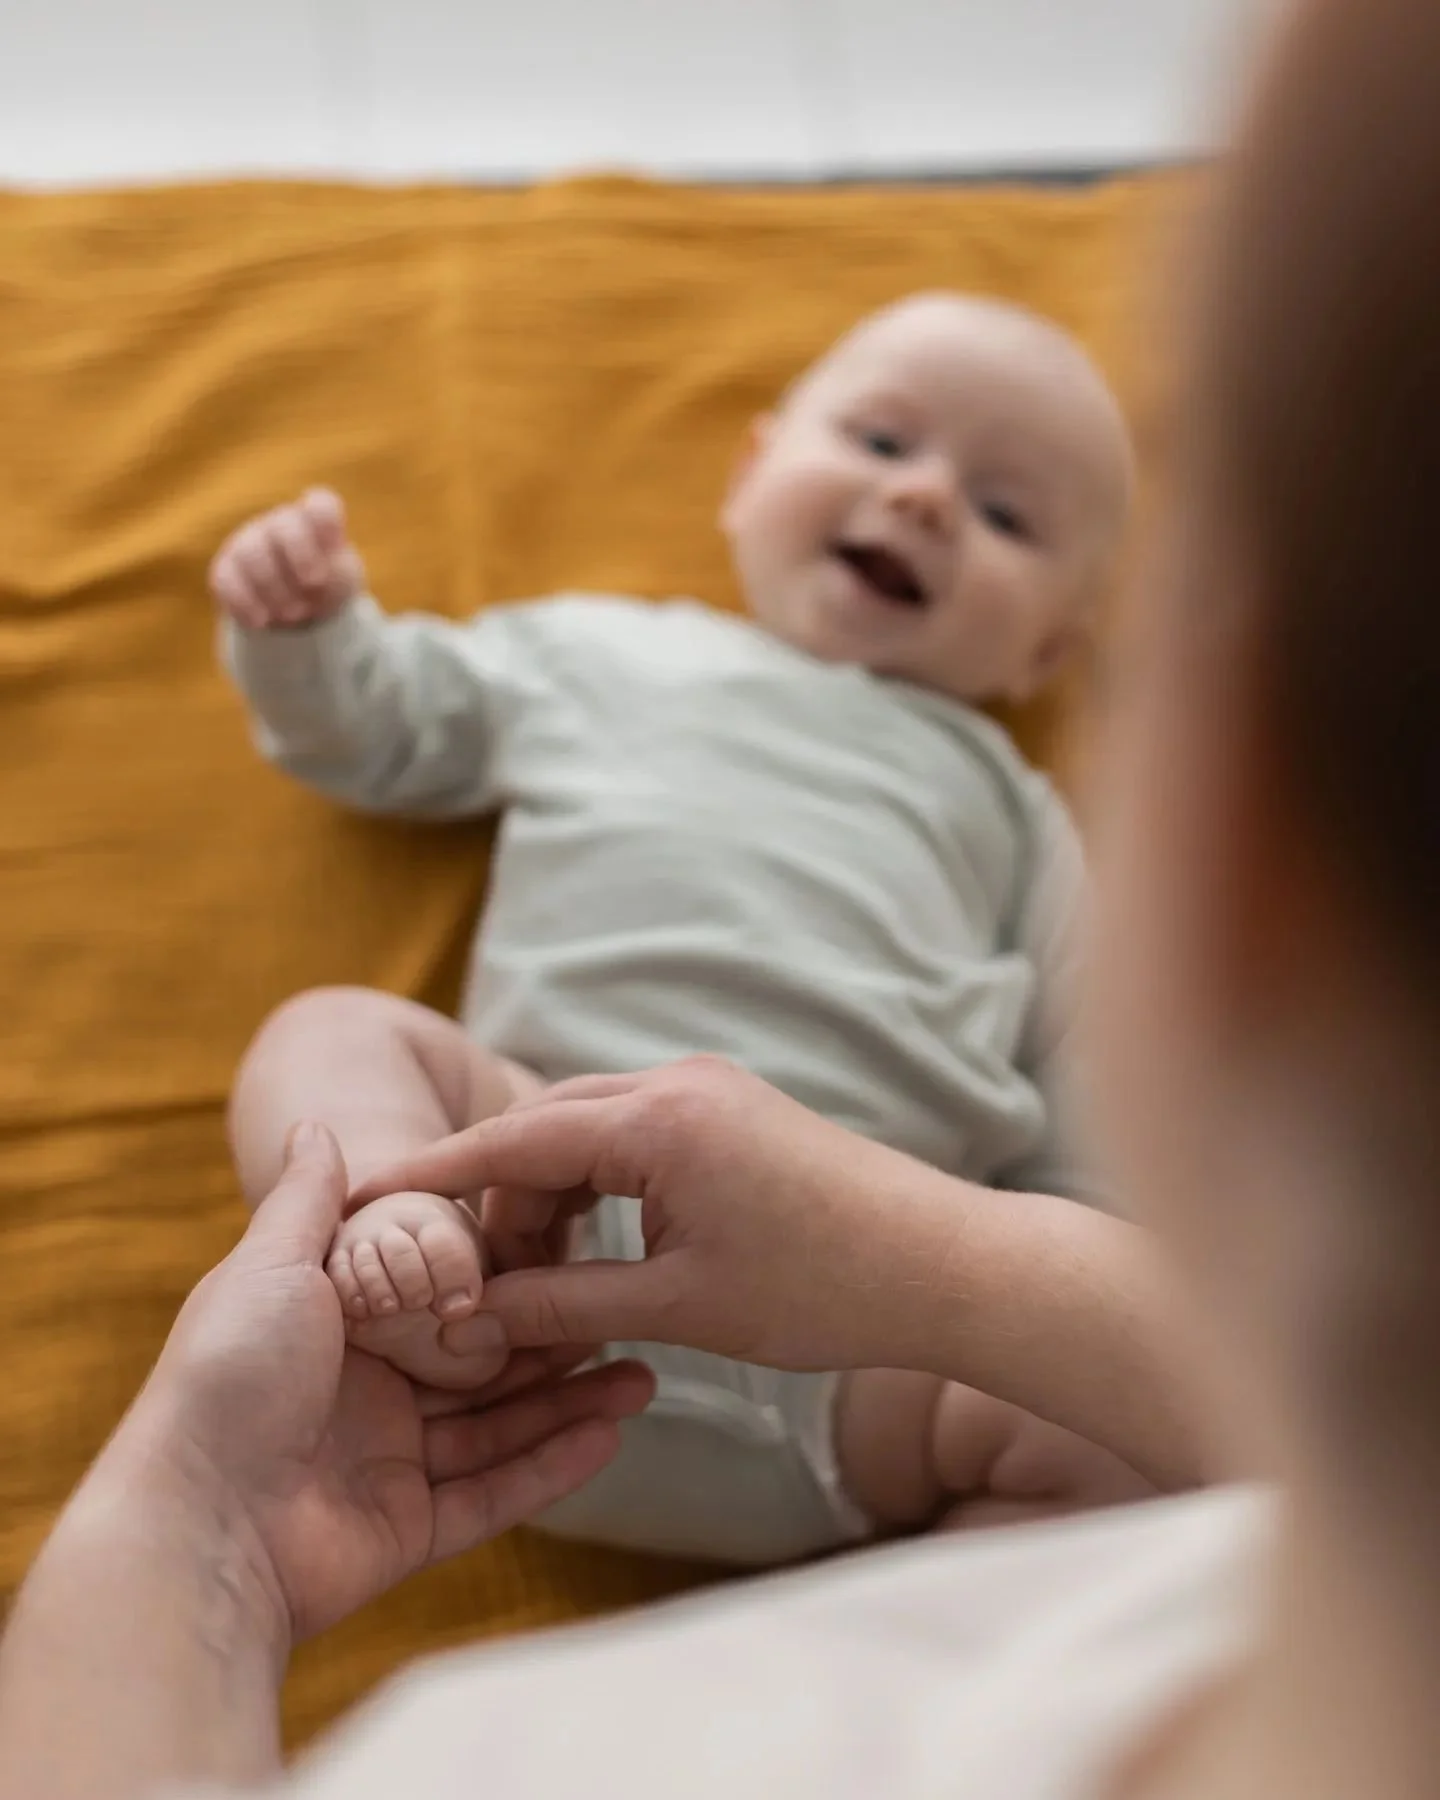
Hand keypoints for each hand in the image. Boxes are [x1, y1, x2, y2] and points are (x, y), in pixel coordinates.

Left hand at [129, 1123, 652, 1644]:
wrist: (195, 1523)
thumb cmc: (228, 1377)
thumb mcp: (271, 1266)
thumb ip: (310, 1201)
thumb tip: (312, 1123)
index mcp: (339, 1330)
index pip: (442, 1299)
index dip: (507, 1278)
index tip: (573, 1251)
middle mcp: (367, 1395)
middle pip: (483, 1366)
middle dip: (557, 1346)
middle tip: (630, 1319)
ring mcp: (389, 1467)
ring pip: (500, 1431)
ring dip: (571, 1406)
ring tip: (645, 1378)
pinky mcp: (407, 1532)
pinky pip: (494, 1495)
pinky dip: (552, 1469)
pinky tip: (611, 1435)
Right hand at [210, 487, 366, 629]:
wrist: (297, 608)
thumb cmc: (326, 584)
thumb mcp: (342, 579)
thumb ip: (336, 572)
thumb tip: (312, 581)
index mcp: (314, 521)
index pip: (321, 504)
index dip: (328, 522)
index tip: (335, 547)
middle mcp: (279, 524)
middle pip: (285, 525)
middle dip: (302, 556)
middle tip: (314, 585)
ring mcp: (248, 542)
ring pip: (252, 553)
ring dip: (275, 589)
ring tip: (292, 616)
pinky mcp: (225, 569)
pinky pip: (226, 580)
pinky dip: (244, 604)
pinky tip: (261, 622)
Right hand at [351, 1057, 940, 1375]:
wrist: (942, 1264)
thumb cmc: (820, 1290)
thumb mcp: (675, 1305)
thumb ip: (561, 1304)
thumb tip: (471, 1315)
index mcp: (658, 1119)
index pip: (511, 1138)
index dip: (433, 1175)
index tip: (361, 1195)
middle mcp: (677, 1081)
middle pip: (543, 1125)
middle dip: (496, 1199)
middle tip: (470, 1281)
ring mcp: (707, 1086)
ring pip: (585, 1128)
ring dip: (548, 1193)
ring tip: (533, 1278)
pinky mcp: (729, 1107)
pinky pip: (630, 1131)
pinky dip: (596, 1183)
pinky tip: (590, 1245)